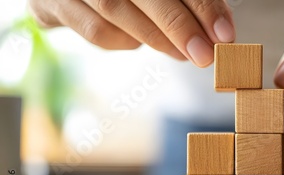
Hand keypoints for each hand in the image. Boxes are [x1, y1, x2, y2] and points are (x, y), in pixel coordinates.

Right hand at [28, 0, 235, 66]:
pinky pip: (96, 30)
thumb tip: (218, 29)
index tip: (224, 35)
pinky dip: (124, 41)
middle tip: (206, 55)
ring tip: (185, 54)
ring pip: (115, 12)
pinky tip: (140, 42)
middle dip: (179, 27)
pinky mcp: (54, 5)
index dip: (202, 5)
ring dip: (156, 39)